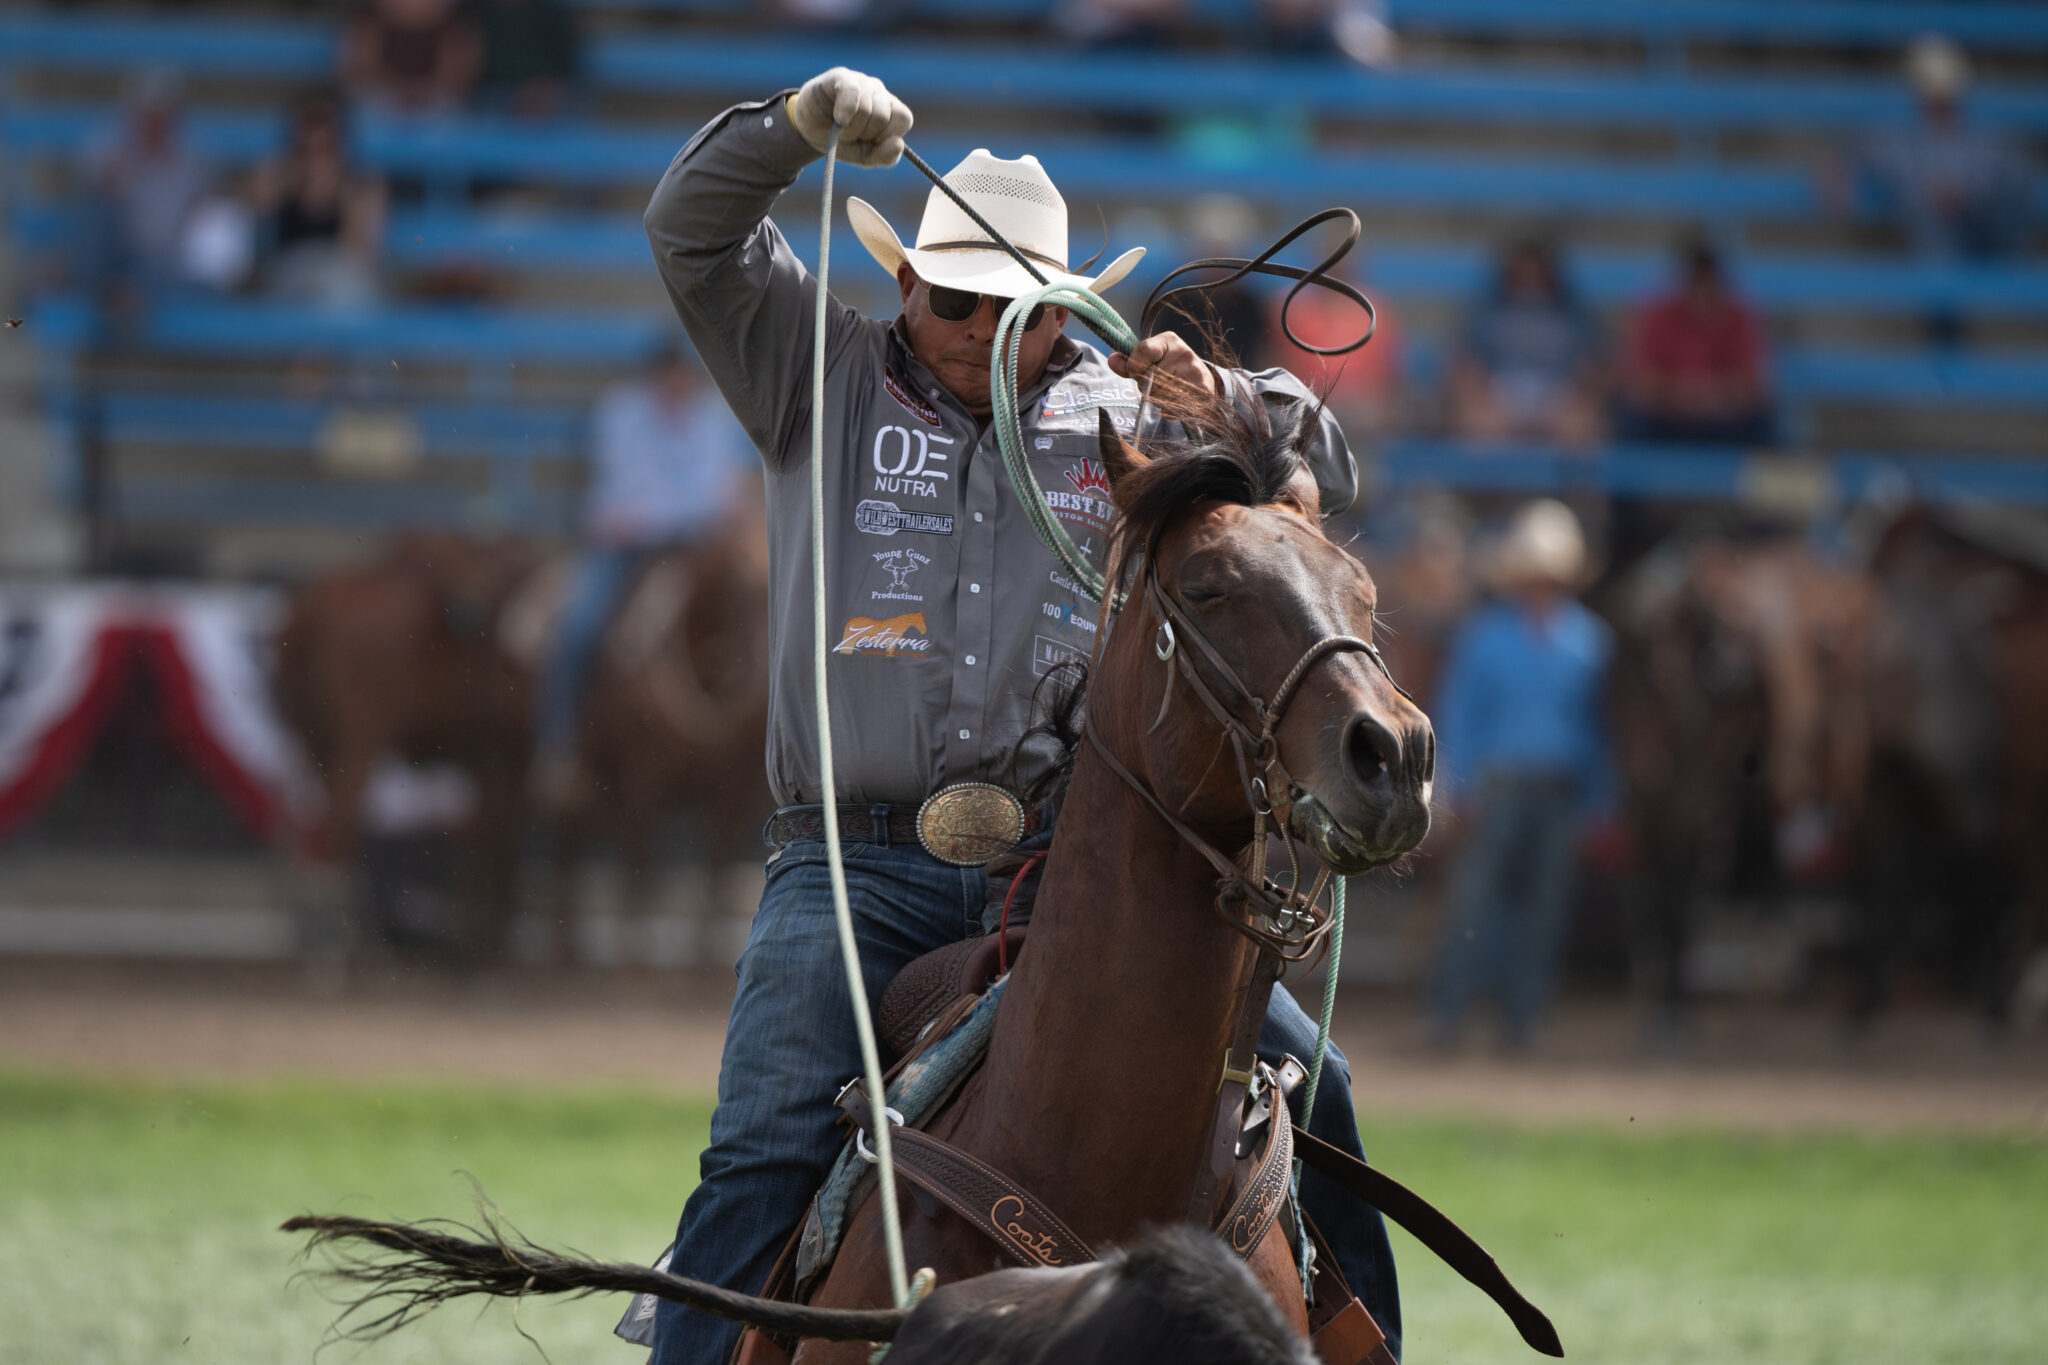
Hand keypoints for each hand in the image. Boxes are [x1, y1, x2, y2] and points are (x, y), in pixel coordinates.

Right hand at [787, 68, 912, 167]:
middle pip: (882, 116)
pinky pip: (852, 92)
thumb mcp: (864, 156)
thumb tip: (899, 143)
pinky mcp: (841, 77)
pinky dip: (846, 110)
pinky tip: (839, 119)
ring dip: (851, 128)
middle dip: (864, 134)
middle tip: (849, 135)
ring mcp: (860, 82)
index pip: (903, 118)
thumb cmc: (840, 140)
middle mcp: (878, 92)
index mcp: (889, 109)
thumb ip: (885, 156)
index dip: (887, 135)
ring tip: (840, 127)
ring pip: (867, 108)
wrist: (807, 130)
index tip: (870, 142)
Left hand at [1107, 332, 1219, 396]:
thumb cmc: (1169, 367)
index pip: (1143, 350)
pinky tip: (1173, 405)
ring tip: (1167, 394)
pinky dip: (1169, 411)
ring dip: (1158, 400)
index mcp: (1168, 340)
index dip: (1134, 366)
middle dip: (1147, 387)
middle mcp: (1183, 352)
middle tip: (1155, 386)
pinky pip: (1176, 407)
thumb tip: (1112, 360)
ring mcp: (1195, 371)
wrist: (1201, 380)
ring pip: (1161, 396)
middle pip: (1149, 379)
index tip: (1135, 372)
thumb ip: (1128, 363)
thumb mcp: (1148, 359)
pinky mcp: (1204, 391)